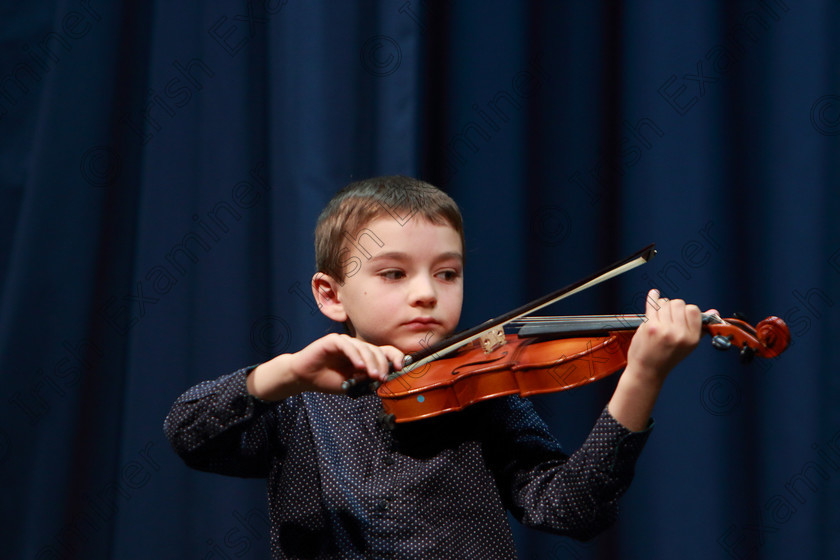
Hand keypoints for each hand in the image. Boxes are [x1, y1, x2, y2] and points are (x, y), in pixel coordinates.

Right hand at [247, 333, 403, 400]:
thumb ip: (365, 380)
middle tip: (381, 378)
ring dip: (371, 362)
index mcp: (364, 356)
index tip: (400, 368)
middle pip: (377, 350)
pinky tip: (359, 367)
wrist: (304, 377)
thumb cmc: (327, 379)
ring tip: (373, 375)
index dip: (395, 357)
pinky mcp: (333, 341)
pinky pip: (348, 346)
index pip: (385, 352)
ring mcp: (346, 342)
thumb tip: (382, 379)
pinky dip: (355, 356)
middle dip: (383, 364)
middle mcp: (357, 347)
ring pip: (364, 347)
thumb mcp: (351, 384)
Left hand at [608, 289, 714, 430]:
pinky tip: (653, 294)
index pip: (693, 310)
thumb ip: (699, 327)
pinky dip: (652, 298)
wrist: (647, 370)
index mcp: (692, 338)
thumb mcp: (688, 345)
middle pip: (678, 304)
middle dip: (673, 307)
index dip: (686, 310)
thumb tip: (714, 311)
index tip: (681, 315)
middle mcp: (679, 334)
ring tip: (660, 318)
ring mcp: (664, 330)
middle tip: (668, 317)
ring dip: (662, 307)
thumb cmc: (666, 357)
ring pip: (664, 303)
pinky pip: (652, 305)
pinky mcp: (650, 326)